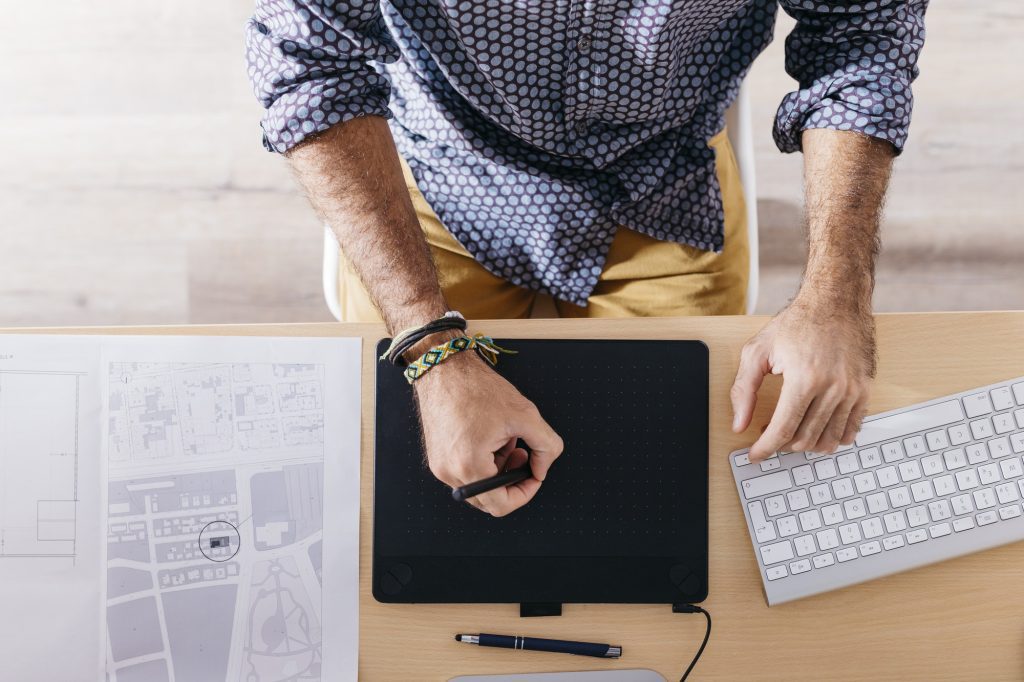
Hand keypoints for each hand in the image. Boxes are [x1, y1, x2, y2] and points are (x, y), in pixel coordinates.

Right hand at [413, 350, 563, 515]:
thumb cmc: (478, 388)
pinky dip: (482, 463)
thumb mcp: (525, 415)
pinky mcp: (436, 458)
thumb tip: (542, 469)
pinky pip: (465, 473)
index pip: (500, 505)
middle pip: (489, 500)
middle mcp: (450, 471)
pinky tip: (490, 438)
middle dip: (511, 479)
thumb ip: (546, 447)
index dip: (524, 493)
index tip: (534, 475)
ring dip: (497, 469)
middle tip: (522, 453)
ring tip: (505, 440)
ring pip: (478, 486)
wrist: (444, 369)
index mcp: (470, 465)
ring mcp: (440, 466)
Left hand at [730, 296, 875, 461]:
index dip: (766, 448)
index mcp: (804, 379)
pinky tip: (818, 431)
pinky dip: (833, 438)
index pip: (783, 430)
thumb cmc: (797, 322)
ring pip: (829, 439)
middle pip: (805, 438)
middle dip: (782, 444)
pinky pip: (852, 429)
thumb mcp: (758, 351)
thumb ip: (743, 390)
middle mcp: (832, 388)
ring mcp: (852, 390)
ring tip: (791, 433)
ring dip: (806, 444)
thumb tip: (739, 424)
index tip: (756, 455)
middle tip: (769, 435)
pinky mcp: (865, 390)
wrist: (836, 300)